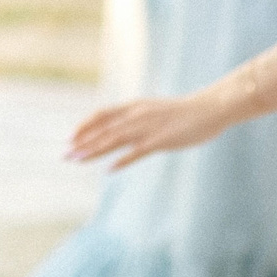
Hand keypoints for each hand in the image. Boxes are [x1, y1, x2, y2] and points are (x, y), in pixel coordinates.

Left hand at [67, 92, 227, 169]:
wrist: (210, 108)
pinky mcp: (161, 140)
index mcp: (134, 107)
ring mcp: (148, 127)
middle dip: (82, 143)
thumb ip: (138, 118)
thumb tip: (123, 128)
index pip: (101, 115)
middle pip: (103, 130)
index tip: (70, 138)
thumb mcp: (155, 110)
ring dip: (94, 151)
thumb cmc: (184, 112)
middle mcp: (137, 115)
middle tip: (65, 155)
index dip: (84, 126)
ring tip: (77, 160)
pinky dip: (122, 160)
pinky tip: (109, 170)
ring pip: (114, 140)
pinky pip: (137, 152)